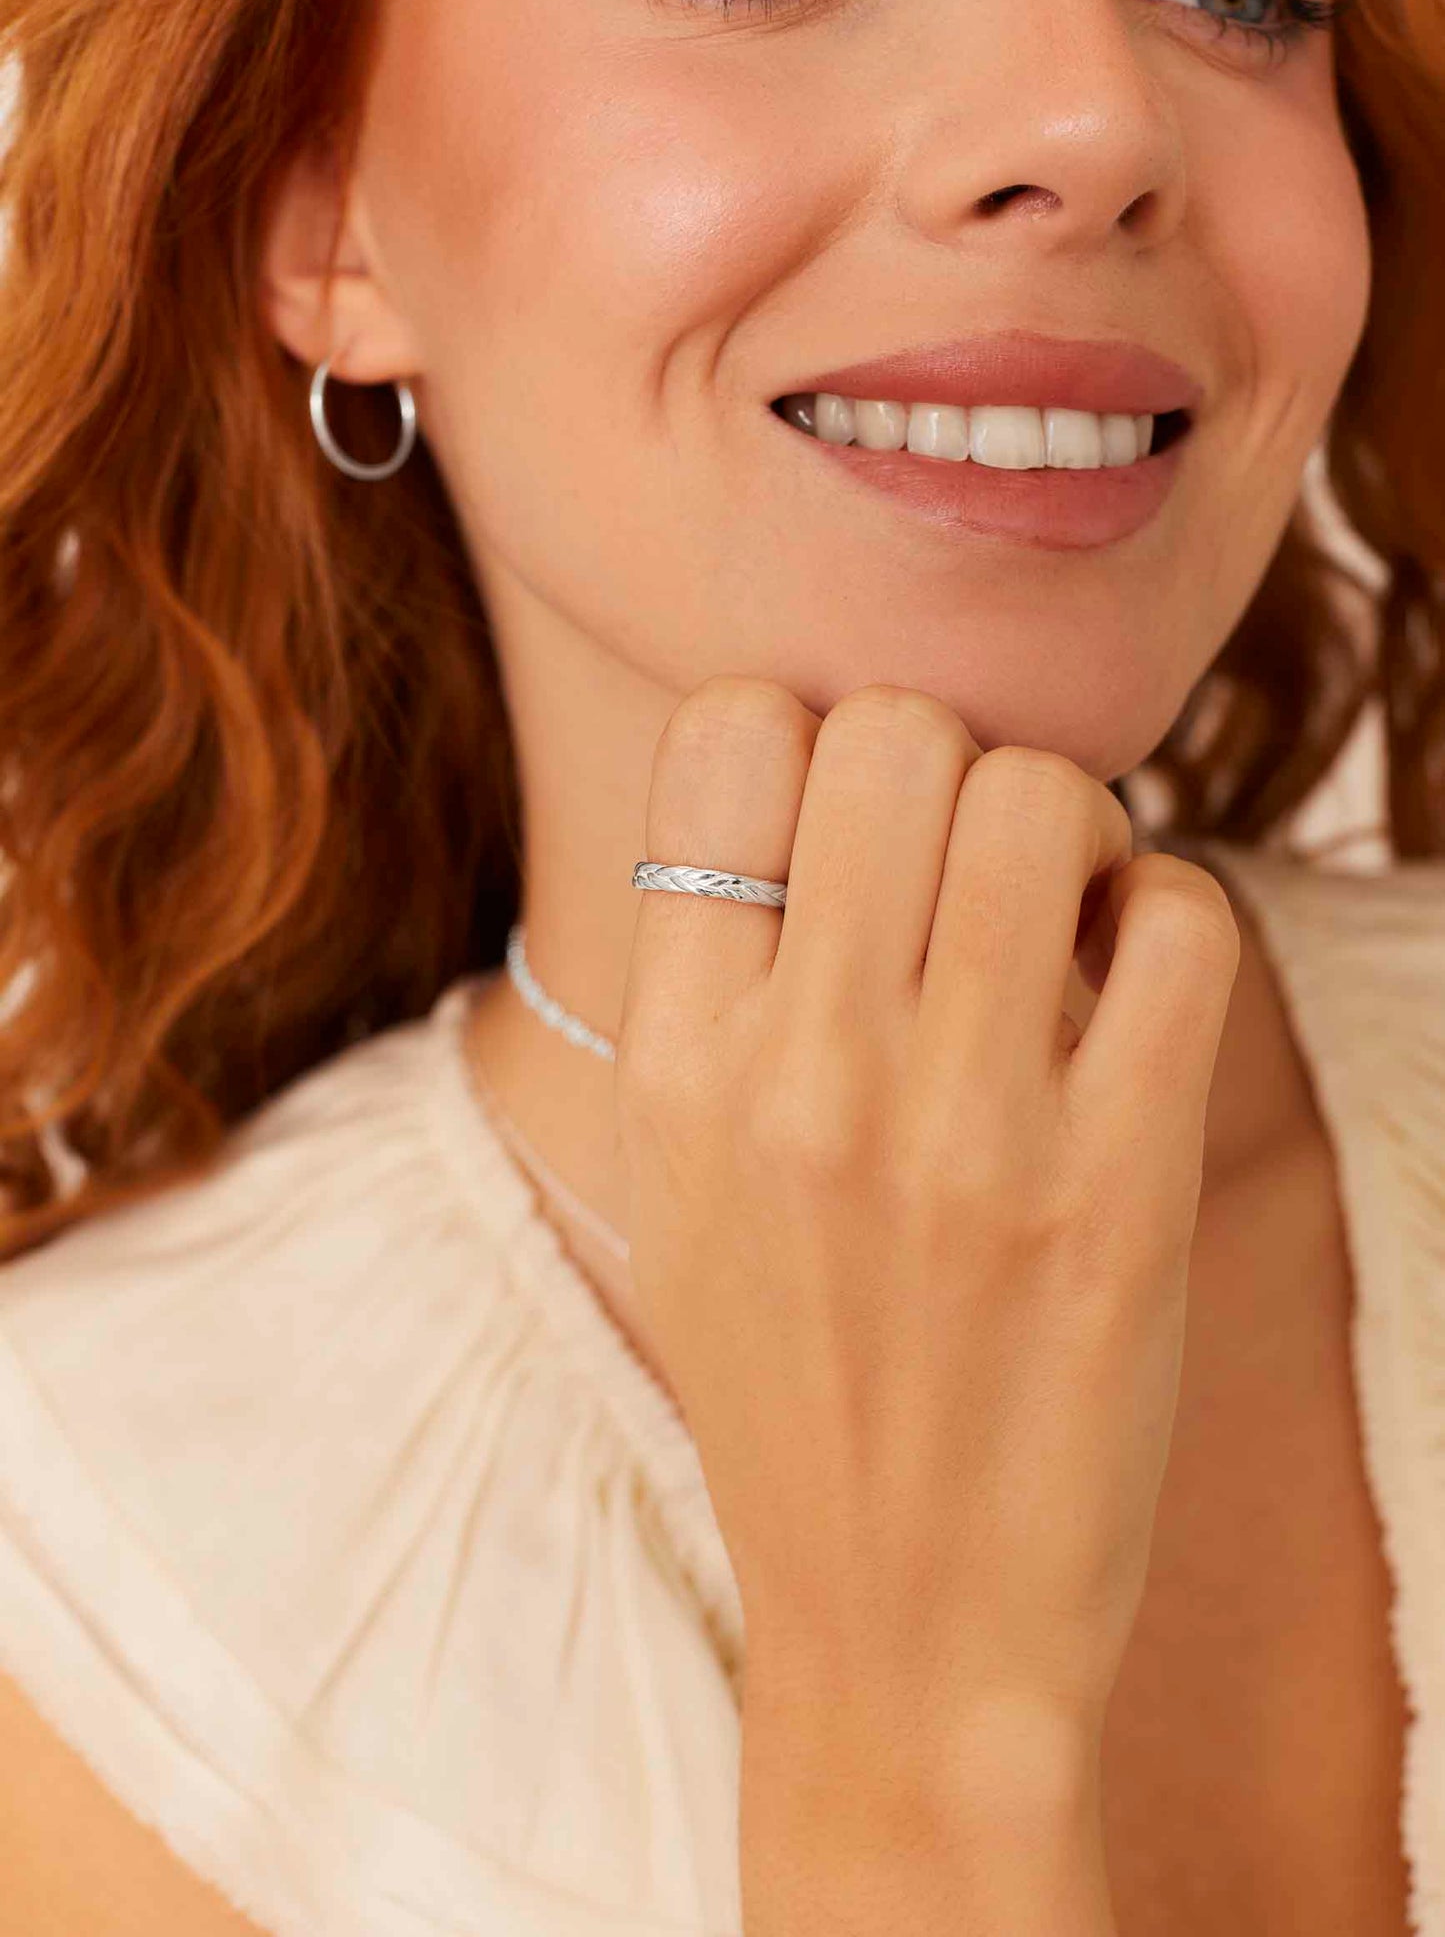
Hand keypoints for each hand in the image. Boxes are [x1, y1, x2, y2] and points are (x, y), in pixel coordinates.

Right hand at [613, 677, 1239, 1754]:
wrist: (905, 1631)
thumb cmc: (795, 1385)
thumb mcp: (682, 1178)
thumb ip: (724, 981)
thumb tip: (838, 774)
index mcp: (674, 1061)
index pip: (728, 728)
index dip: (807, 738)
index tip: (850, 825)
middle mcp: (801, 1076)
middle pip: (893, 729)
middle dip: (951, 765)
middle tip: (971, 867)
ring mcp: (961, 1132)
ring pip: (1040, 795)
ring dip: (1072, 829)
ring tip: (1062, 918)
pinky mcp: (1117, 1188)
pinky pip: (1178, 922)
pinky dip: (1170, 920)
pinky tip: (1133, 995)